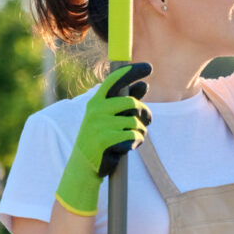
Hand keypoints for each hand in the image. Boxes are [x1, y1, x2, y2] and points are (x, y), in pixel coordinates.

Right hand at [55, 63, 152, 215]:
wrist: (84, 166)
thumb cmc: (101, 138)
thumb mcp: (110, 117)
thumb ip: (126, 101)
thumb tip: (144, 85)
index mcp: (96, 101)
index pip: (115, 80)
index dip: (132, 72)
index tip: (149, 67)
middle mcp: (96, 110)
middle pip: (132, 103)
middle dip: (144, 112)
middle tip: (148, 120)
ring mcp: (99, 124)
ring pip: (135, 122)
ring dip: (141, 131)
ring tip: (132, 138)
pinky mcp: (105, 140)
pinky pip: (133, 136)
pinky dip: (136, 142)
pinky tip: (127, 147)